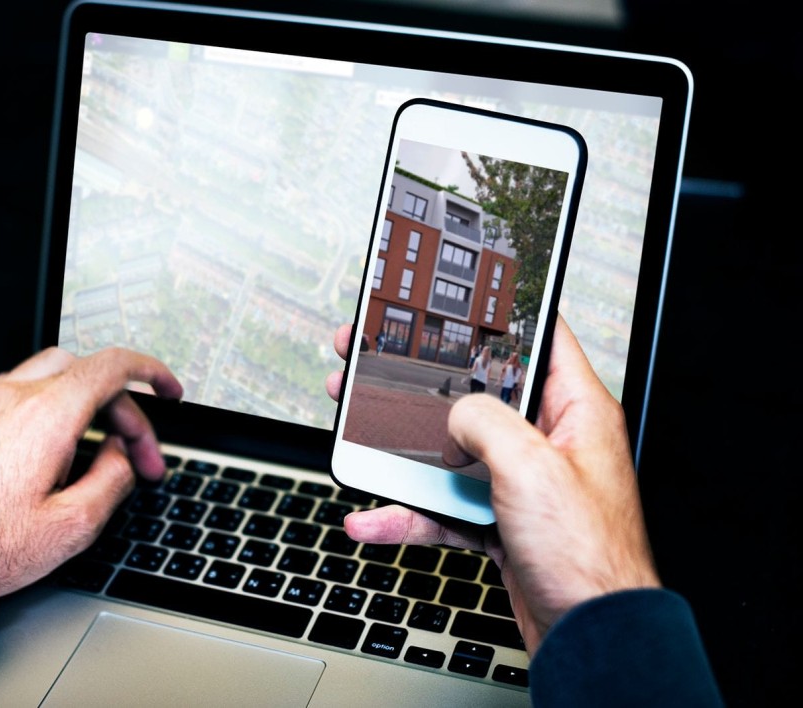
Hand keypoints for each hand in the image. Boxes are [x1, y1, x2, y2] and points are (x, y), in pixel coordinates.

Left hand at [0, 346, 182, 596]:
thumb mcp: (74, 526)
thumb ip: (113, 480)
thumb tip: (121, 456)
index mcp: (49, 415)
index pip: (114, 367)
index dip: (151, 374)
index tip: (168, 392)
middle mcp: (15, 396)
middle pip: (86, 371)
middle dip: (122, 408)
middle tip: (134, 455)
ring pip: (50, 377)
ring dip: (83, 404)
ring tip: (90, 452)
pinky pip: (16, 395)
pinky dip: (47, 410)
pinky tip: (47, 453)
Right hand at [329, 317, 659, 654]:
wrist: (589, 637)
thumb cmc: (590, 557)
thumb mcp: (532, 468)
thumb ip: (486, 422)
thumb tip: (455, 415)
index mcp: (573, 411)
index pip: (542, 338)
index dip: (503, 312)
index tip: (464, 294)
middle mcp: (547, 440)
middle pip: (476, 392)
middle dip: (421, 378)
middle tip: (379, 355)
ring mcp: (521, 481)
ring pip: (450, 449)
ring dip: (401, 446)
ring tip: (358, 426)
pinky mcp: (500, 519)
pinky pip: (444, 504)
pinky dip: (407, 511)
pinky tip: (374, 518)